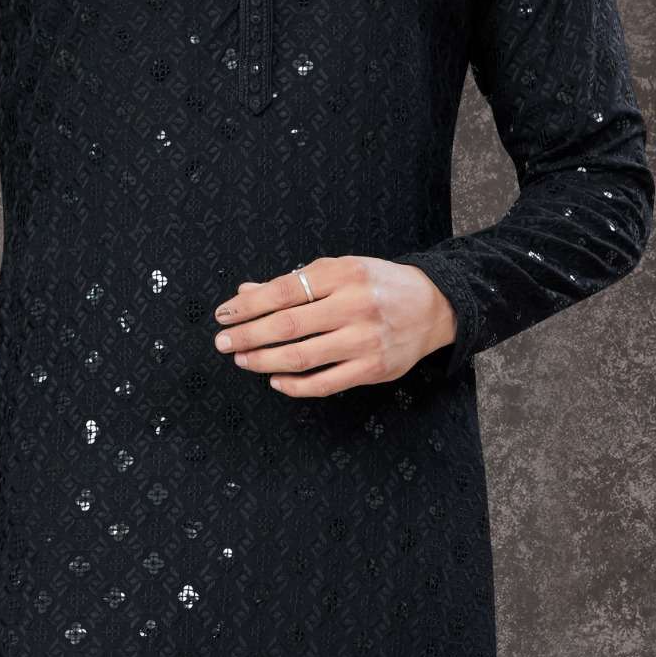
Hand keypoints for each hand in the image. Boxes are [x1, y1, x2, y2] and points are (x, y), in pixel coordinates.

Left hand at [212, 255, 456, 395]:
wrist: (433, 306)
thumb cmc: (377, 284)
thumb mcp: (339, 271)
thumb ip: (295, 283)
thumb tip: (246, 292)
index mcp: (343, 274)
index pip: (283, 291)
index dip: (248, 305)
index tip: (224, 314)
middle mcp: (354, 306)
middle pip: (287, 325)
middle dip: (248, 335)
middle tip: (222, 342)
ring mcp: (364, 340)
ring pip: (301, 357)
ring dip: (264, 360)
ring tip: (242, 359)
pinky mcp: (372, 369)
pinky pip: (324, 383)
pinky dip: (294, 385)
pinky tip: (275, 380)